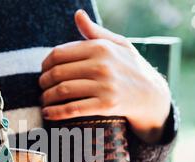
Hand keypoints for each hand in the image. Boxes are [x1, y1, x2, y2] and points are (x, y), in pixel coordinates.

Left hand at [39, 9, 171, 143]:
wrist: (152, 95)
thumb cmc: (131, 67)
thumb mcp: (118, 44)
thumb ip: (95, 32)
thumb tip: (78, 15)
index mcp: (100, 48)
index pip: (60, 54)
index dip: (45, 64)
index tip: (43, 71)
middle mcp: (102, 65)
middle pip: (58, 73)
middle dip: (44, 81)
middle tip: (41, 87)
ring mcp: (105, 86)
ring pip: (63, 91)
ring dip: (47, 97)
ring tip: (44, 100)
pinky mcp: (106, 105)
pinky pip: (74, 109)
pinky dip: (57, 112)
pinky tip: (48, 113)